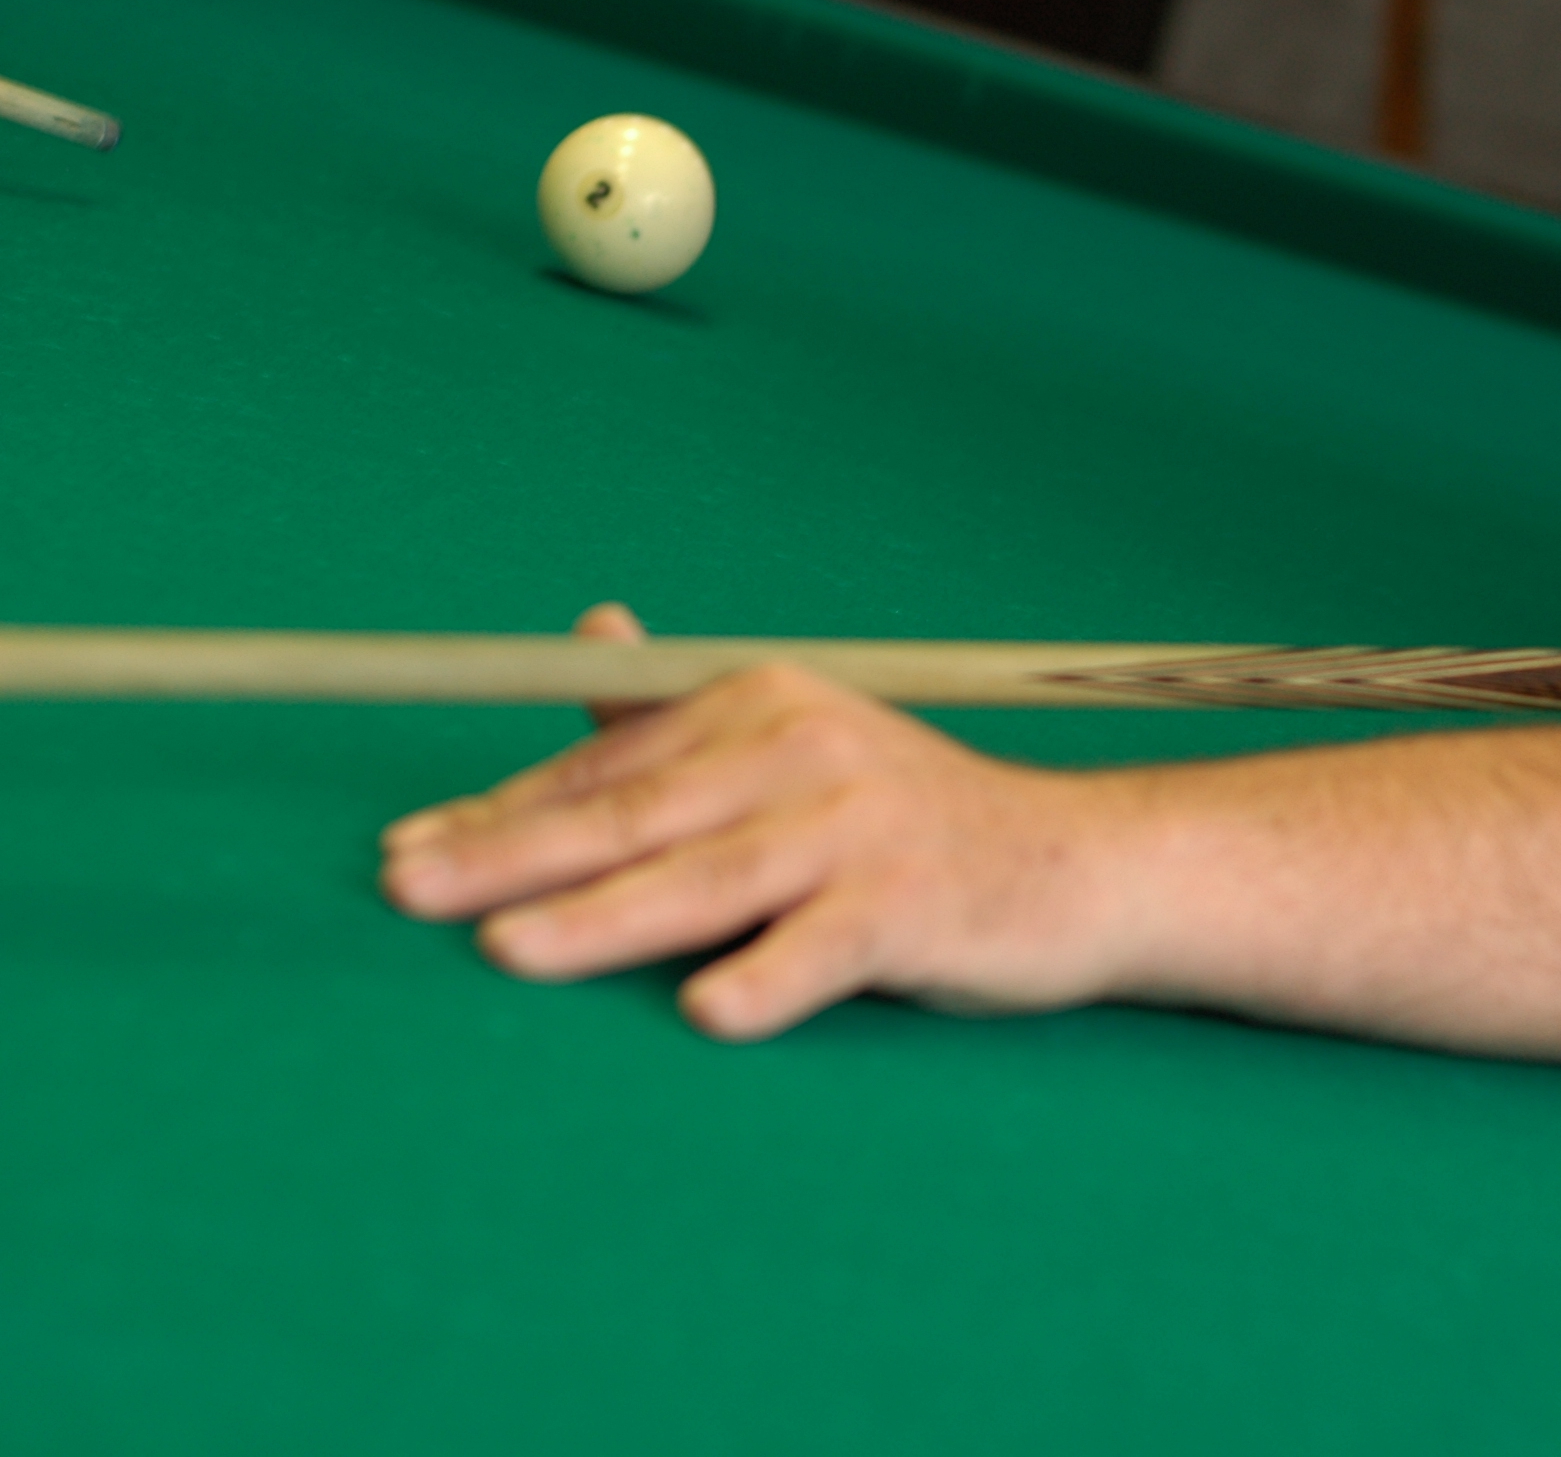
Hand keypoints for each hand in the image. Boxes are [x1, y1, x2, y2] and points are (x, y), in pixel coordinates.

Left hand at [380, 607, 1149, 1039]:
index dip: (500, 811)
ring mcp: (861, 827)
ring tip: (509, 953)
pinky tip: (708, 1012)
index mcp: (762, 703)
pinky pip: (824, 947)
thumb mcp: (795, 751)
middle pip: (635, 813)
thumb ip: (679, 718)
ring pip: (707, 880)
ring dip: (603, 920)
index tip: (406, 850)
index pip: (607, 766)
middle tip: (408, 890)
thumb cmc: (905, 825)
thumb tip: (585, 627)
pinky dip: (768, 979)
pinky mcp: (914, 904)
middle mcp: (806, 750)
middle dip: (509, 854)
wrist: (1076, 866)